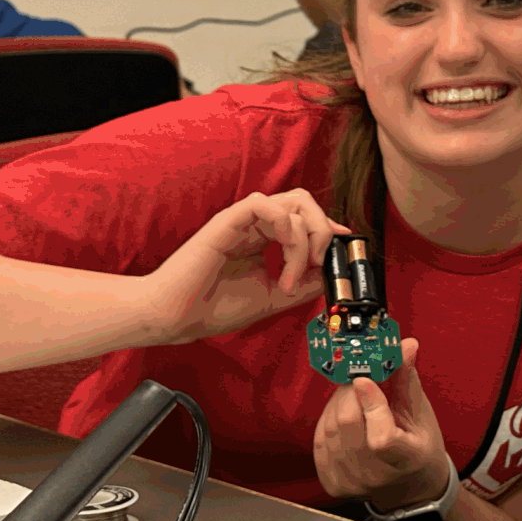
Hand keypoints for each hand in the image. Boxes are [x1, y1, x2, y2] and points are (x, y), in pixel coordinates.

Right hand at [142, 189, 336, 345]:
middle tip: (318, 263)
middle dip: (323, 230)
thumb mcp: (274, 296)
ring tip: (294, 274)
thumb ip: (304, 282)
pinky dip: (286, 229)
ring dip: (306, 238)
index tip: (343, 250)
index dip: (329, 229)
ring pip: (292, 203)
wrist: (177, 317)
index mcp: (264, 239)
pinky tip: (283, 260)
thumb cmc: (214, 307)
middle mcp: (256, 226)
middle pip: (304, 203)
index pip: (304, 219)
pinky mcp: (228, 221)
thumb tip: (334, 272)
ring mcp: (242, 221)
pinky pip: (266, 205)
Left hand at [314, 336, 451, 509]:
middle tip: (357, 376)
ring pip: (330, 429)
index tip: (365, 379)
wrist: (408, 487)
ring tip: (353, 396)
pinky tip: (342, 415)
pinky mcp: (333, 482)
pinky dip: (328, 420)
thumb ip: (407, 381)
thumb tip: (406, 346)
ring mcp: (351, 482)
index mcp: (407, 460)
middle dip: (349, 392)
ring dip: (337, 403)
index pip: (381, 438)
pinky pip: (320, 441)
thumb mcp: (420, 415)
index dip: (371, 406)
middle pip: (348, 425)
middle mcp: (377, 476)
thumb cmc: (417, 448)